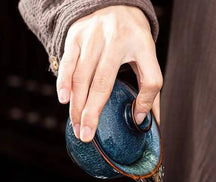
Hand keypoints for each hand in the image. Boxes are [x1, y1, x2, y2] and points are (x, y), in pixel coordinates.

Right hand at [56, 5, 162, 141]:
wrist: (114, 4)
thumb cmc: (133, 38)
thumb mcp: (147, 57)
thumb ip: (149, 88)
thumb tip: (147, 121)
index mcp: (143, 46)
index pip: (150, 80)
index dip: (145, 102)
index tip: (136, 120)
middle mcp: (117, 40)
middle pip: (103, 83)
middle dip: (92, 112)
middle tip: (87, 135)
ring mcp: (93, 36)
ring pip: (82, 76)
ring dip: (77, 104)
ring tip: (77, 125)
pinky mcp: (76, 35)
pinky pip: (68, 63)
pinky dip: (64, 83)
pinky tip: (64, 100)